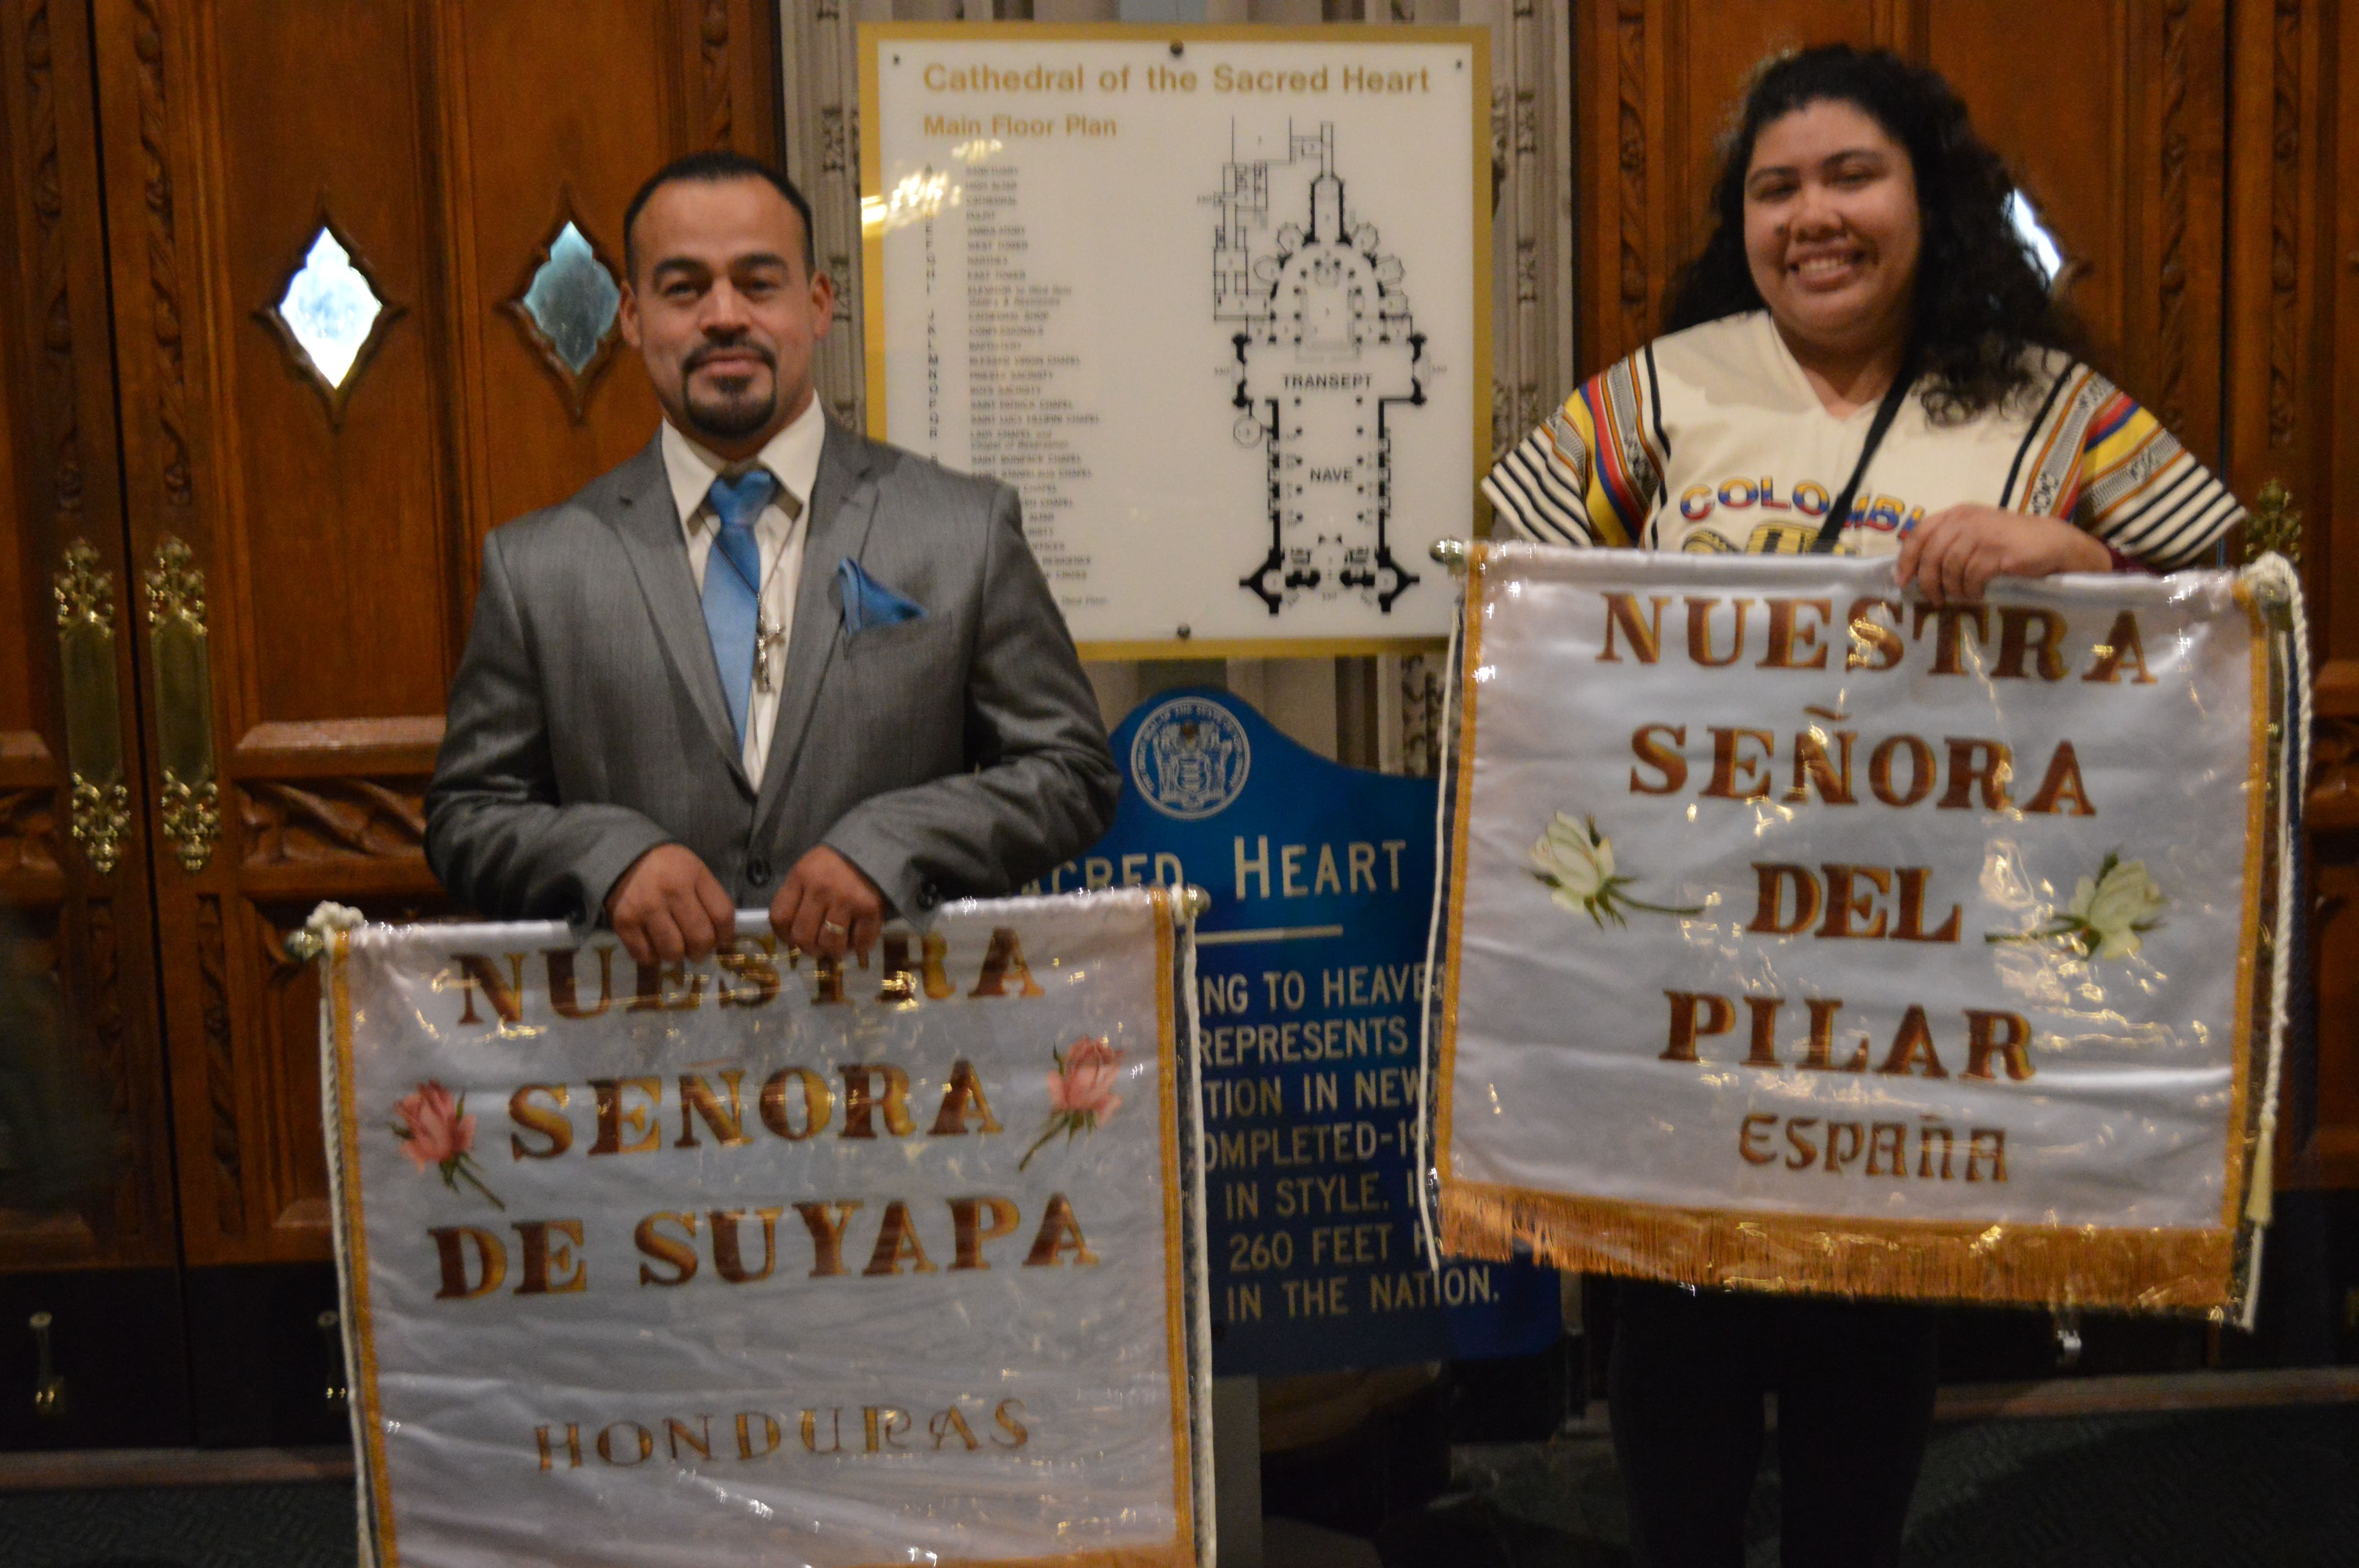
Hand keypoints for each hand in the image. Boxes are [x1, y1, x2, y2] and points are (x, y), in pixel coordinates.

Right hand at [605, 844, 734, 965]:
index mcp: (693, 875)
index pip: (722, 915)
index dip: (726, 935)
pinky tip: (653, 947)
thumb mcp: (694, 869)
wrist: (622, 857)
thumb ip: (708, 897)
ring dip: (677, 956)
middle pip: (700, 938)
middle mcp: (672, 892)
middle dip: (702, 951)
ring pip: (673, 951)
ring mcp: (646, 908)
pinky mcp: (624, 922)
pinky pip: (645, 955)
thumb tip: (719, 935)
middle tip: (697, 951)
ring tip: (674, 949)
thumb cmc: (666, 866)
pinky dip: (651, 958)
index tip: (721, 940)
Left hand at [769, 846, 886, 962]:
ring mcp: (847, 899)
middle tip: (818, 947)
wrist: (874, 849)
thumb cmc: (834, 865)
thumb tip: (792, 939)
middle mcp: (821, 888)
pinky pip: (860, 942)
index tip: (792, 939)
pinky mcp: (870, 908)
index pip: (779, 918)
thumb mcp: (806, 871)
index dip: (784, 936)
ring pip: (830, 945)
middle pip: (803, 937)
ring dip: (833, 951)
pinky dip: (858, 947)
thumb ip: (796, 898)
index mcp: (800, 876)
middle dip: (809, 949)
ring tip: (838, 944)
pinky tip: (857, 939)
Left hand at [1895, 505, 2110, 604]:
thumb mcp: (1975, 533)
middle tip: (1935, 598)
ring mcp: (1983, 534)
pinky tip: (1978, 593)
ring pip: (1950, 568)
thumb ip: (1947, 543)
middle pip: (1931, 554)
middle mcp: (1966, 520)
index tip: (1902, 580)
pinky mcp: (1998, 552)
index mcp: (1957, 513)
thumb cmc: (2009, 542)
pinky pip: (1972, 577)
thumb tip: (1914, 569)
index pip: (1919, 533)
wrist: (2052, 543)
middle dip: (1928, 581)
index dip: (1907, 558)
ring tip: (1961, 596)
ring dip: (1952, 588)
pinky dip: (1971, 590)